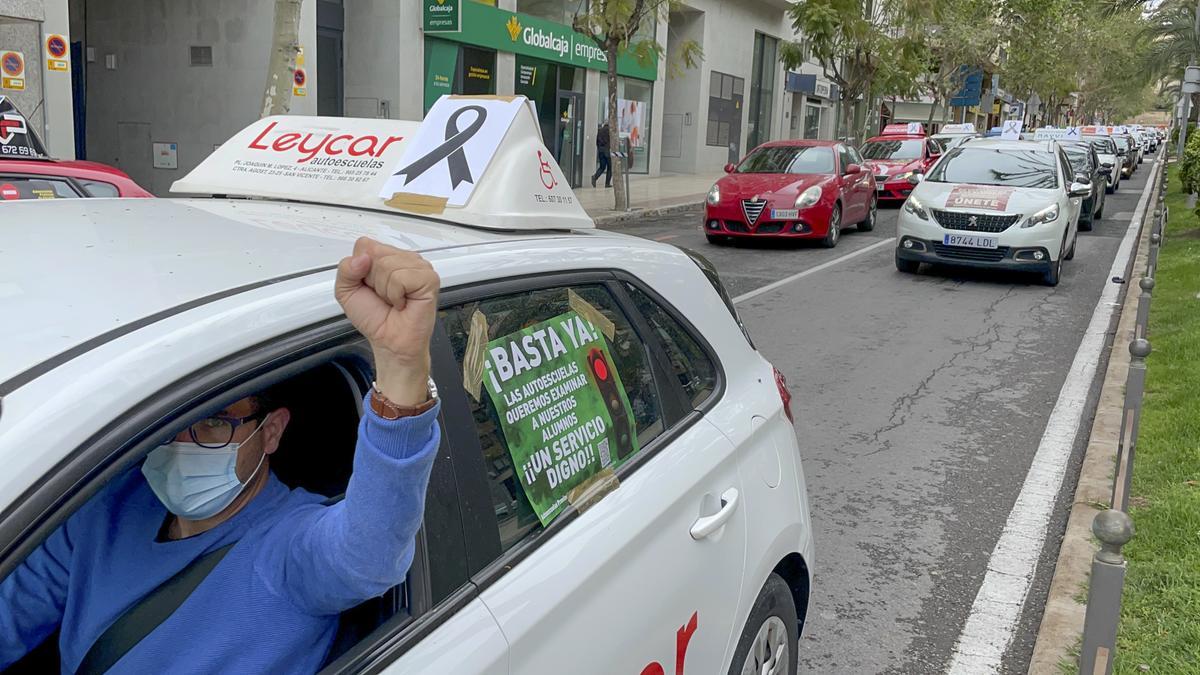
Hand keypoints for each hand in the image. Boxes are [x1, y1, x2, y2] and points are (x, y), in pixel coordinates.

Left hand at [335, 237, 439, 405]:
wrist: (390, 341)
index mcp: (386, 256)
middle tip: (383, 296)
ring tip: (394, 300)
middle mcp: (403, 258)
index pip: (365, 245)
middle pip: (375, 253)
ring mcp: (419, 266)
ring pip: (388, 265)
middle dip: (372, 280)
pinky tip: (403, 303)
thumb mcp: (346, 292)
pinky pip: (402, 277)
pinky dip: (396, 294)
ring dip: (385, 290)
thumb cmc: (375, 318)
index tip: (369, 287)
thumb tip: (362, 258)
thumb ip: (345, 269)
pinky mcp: (429, 278)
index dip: (359, 269)